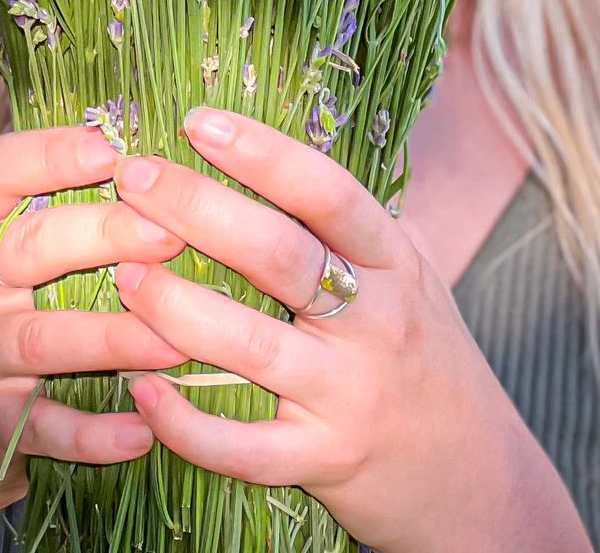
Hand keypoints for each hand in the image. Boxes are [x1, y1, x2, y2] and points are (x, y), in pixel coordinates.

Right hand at [0, 124, 187, 519]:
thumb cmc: (13, 303)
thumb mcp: (21, 246)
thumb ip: (70, 203)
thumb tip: (165, 160)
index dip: (50, 152)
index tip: (114, 148)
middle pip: (27, 249)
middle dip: (103, 236)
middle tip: (171, 235)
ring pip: (41, 340)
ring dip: (113, 338)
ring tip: (177, 339)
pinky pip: (44, 427)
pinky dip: (95, 432)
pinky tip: (145, 428)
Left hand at [110, 108, 589, 552]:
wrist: (478, 479)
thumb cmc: (429, 357)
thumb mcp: (414, 275)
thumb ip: (357, 223)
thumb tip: (281, 145)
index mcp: (393, 263)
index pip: (326, 191)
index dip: (261, 151)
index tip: (197, 120)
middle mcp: (374, 321)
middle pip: (278, 253)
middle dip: (197, 208)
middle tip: (133, 177)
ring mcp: (348, 394)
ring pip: (251, 345)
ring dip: (176, 305)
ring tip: (121, 272)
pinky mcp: (324, 461)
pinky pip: (245, 449)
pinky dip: (186, 424)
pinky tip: (140, 393)